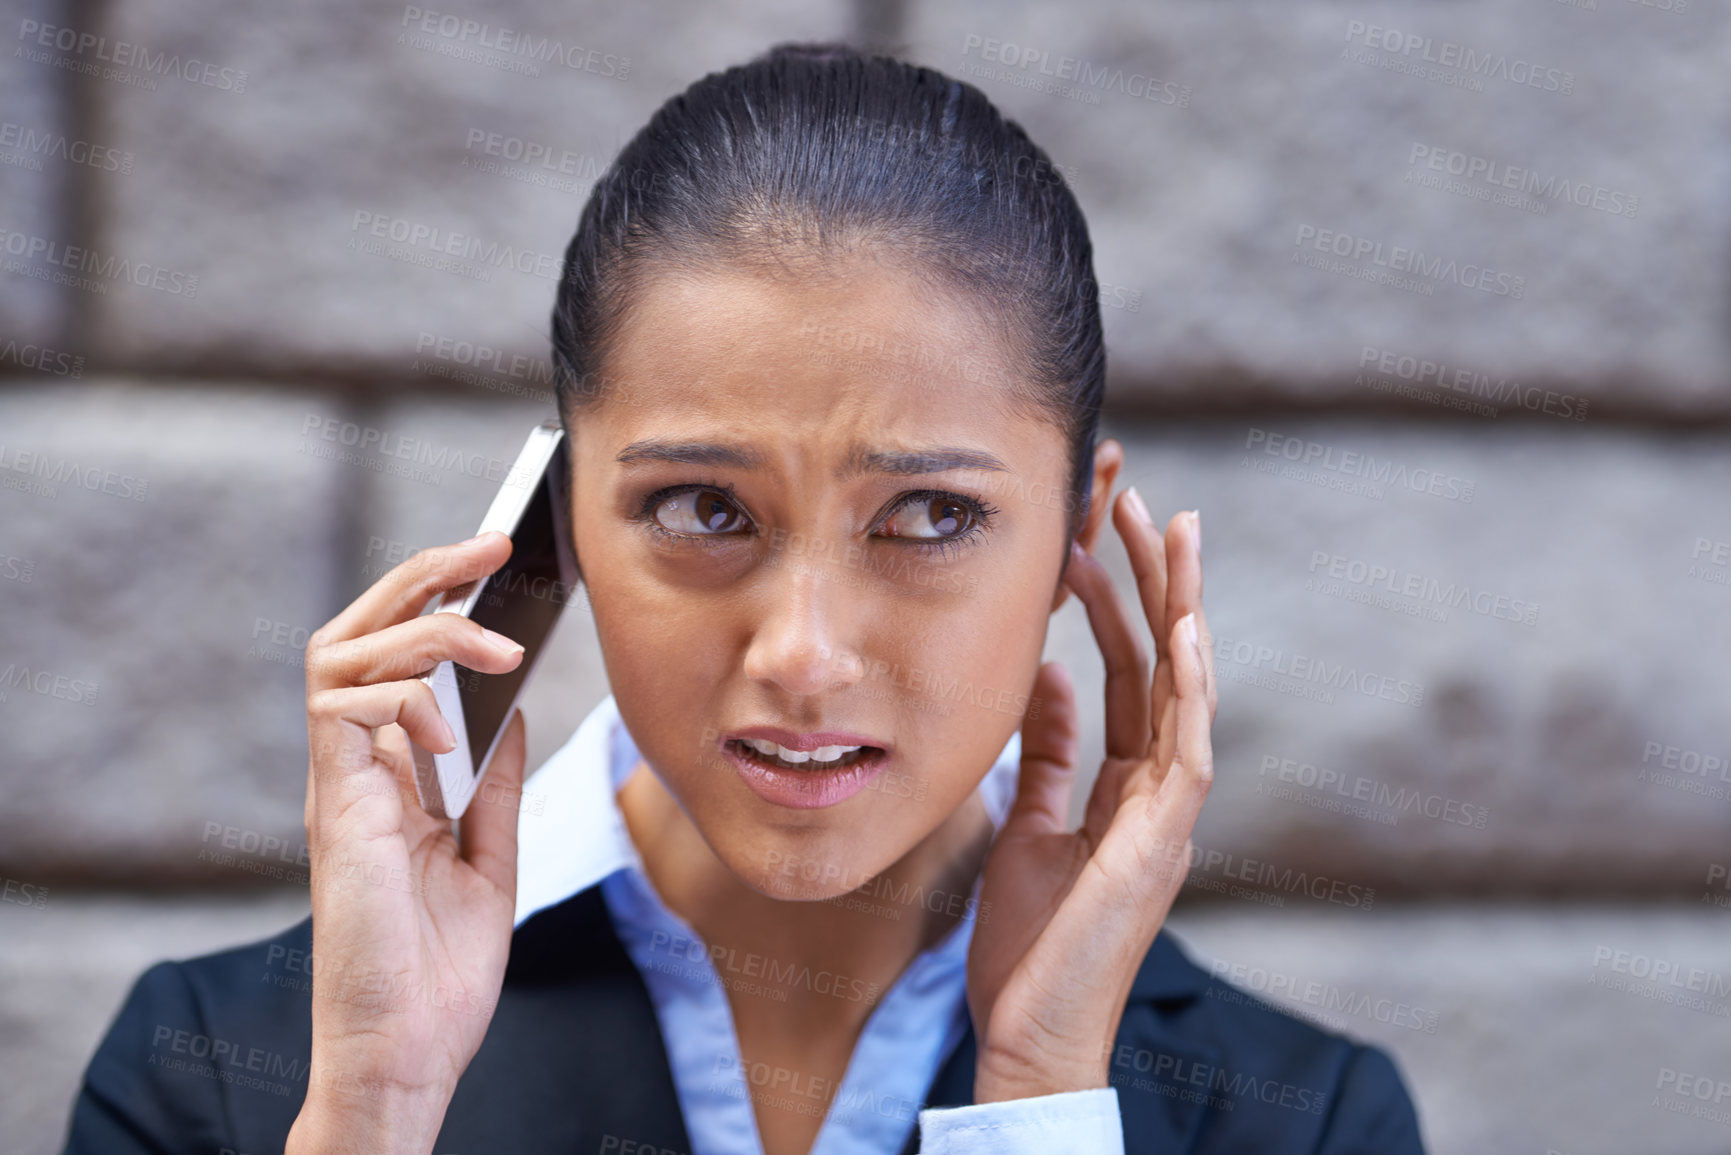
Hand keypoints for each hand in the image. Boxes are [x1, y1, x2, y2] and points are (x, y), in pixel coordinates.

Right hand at [285, 532, 529, 1154]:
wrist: (408, 1050)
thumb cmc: (438, 973)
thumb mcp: (488, 860)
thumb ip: (493, 785)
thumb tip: (514, 713)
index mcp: (389, 777)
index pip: (394, 657)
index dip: (438, 601)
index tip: (502, 568)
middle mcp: (354, 769)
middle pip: (356, 631)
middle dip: (421, 572)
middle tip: (492, 543)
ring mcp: (339, 785)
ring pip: (341, 652)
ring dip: (425, 627)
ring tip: (500, 643)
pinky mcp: (333, 807)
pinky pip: (344, 709)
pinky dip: (405, 698)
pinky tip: (452, 731)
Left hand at [967, 494, 1216, 1102]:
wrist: (1031, 1030)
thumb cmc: (1028, 943)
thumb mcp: (1029, 826)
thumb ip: (1049, 753)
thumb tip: (1049, 675)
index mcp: (1126, 786)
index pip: (1130, 674)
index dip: (1115, 604)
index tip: (1094, 538)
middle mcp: (1157, 789)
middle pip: (1163, 664)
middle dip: (1154, 582)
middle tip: (1142, 501)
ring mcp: (1167, 814)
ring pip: (1184, 690)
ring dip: (1179, 609)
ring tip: (1170, 531)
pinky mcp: (1162, 841)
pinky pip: (1185, 750)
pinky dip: (1190, 688)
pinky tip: (1185, 628)